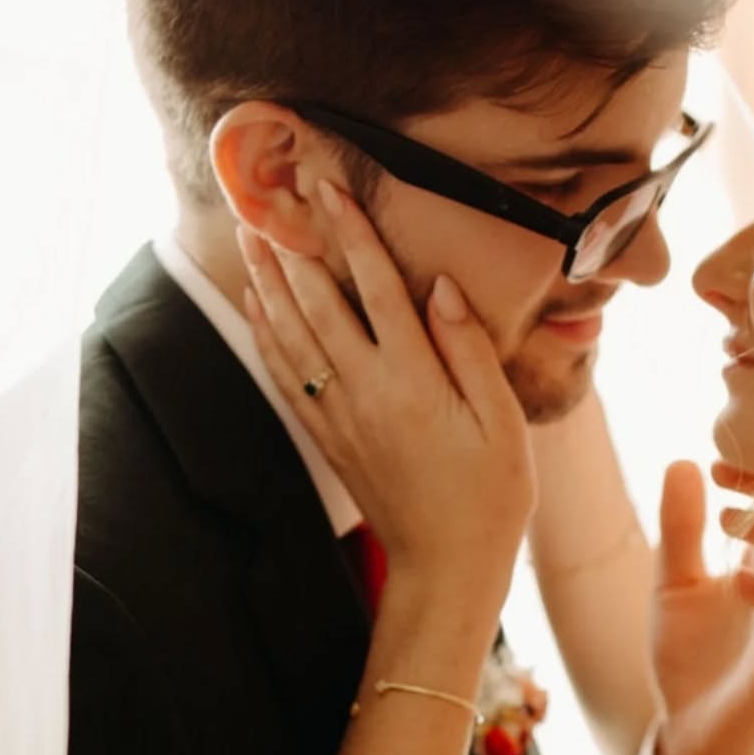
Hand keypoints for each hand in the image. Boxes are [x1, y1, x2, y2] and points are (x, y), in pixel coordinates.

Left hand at [240, 182, 534, 606]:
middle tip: (268, 197)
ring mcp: (341, 417)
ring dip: (269, 282)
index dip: (352, 233)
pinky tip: (258, 305)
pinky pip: (286, 376)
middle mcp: (367, 393)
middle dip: (293, 246)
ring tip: (250, 236)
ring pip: (292, 336)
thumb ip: (469, 351)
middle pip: (319, 304)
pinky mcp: (330, 439)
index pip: (378, 288)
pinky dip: (267, 334)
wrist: (448, 566)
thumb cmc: (490, 496)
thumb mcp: (503, 423)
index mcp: (415, 382)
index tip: (329, 187)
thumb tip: (440, 287)